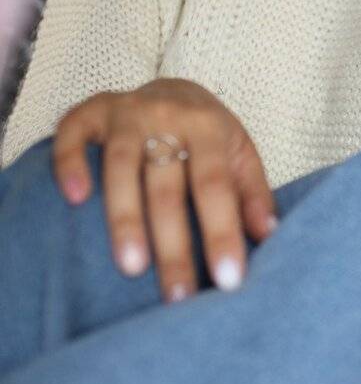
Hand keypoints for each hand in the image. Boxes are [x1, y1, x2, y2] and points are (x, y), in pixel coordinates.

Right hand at [52, 79, 277, 302]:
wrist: (174, 88)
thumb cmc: (210, 137)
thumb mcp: (241, 156)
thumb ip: (254, 194)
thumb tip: (267, 236)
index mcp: (209, 127)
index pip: (215, 187)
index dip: (221, 233)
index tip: (228, 281)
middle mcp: (167, 116)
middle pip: (168, 187)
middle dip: (173, 244)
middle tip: (177, 296)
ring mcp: (126, 113)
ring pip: (122, 167)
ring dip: (125, 218)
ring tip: (131, 268)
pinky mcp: (90, 113)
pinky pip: (73, 135)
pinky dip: (70, 163)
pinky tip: (74, 199)